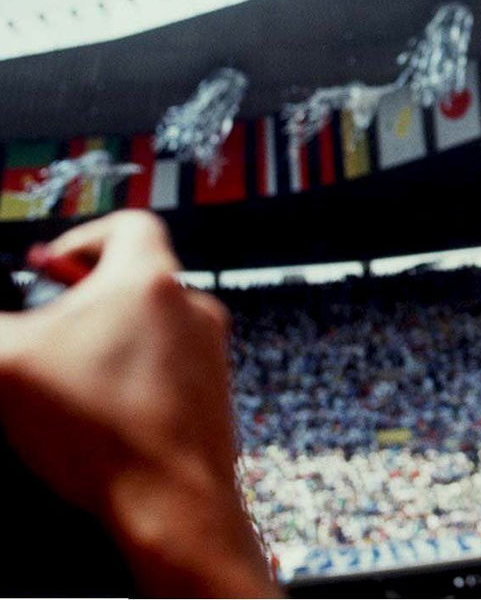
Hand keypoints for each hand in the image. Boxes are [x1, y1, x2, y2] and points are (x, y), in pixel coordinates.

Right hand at [0, 211, 276, 596]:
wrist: (173, 501)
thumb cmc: (99, 428)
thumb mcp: (9, 362)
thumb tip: (1, 321)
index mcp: (151, 278)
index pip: (129, 224)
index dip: (82, 238)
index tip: (47, 268)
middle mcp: (192, 305)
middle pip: (136, 276)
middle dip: (84, 298)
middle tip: (45, 327)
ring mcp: (211, 350)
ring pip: (152, 324)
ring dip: (108, 338)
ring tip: (66, 374)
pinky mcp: (215, 392)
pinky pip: (168, 366)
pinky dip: (133, 374)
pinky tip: (99, 410)